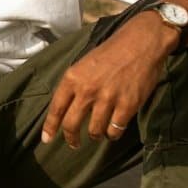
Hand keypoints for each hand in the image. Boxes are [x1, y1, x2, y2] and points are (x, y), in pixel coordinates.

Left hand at [42, 12, 177, 147]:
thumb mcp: (83, 64)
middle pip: (72, 124)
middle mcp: (87, 90)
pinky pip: (115, 130)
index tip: (46, 140)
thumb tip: (65, 108)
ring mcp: (108, 98)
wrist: (140, 43)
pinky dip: (113, 134)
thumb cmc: (111, 53)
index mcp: (72, 78)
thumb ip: (74, 85)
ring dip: (95, 136)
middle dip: (71, 138)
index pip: (56, 108)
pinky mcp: (128, 105)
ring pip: (94, 131)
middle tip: (74, 144)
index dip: (50, 127)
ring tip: (98, 134)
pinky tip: (113, 130)